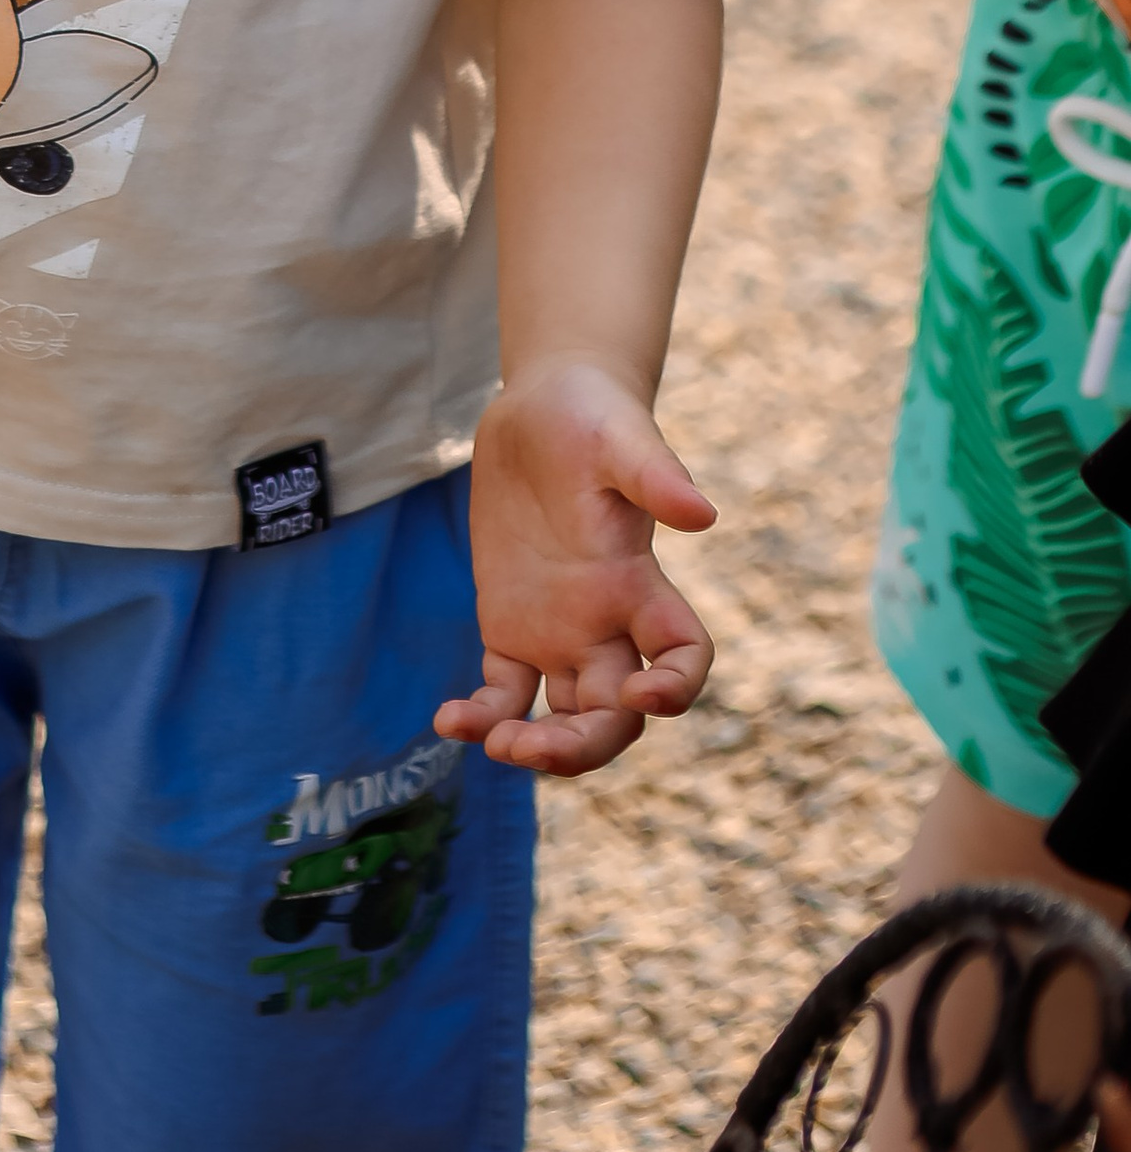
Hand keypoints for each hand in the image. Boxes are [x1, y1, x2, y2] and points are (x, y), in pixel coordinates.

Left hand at [436, 361, 714, 774]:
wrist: (544, 405)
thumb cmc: (593, 417)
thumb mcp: (621, 437)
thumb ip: (656, 476)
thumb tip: (703, 514)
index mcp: (640, 583)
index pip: (683, 654)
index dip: (677, 687)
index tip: (642, 695)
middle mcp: (607, 621)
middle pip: (615, 714)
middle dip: (585, 745)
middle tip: (532, 747)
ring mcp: (558, 630)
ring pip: (563, 716)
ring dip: (537, 746)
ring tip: (494, 744)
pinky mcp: (510, 623)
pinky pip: (504, 690)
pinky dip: (484, 716)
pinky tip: (449, 721)